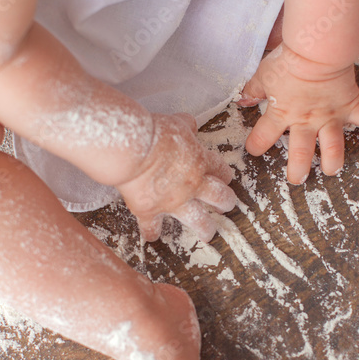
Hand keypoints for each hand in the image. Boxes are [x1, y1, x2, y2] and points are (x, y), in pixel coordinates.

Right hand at [117, 113, 236, 242]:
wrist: (132, 149)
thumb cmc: (153, 131)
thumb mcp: (176, 122)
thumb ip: (186, 125)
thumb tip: (191, 124)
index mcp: (200, 161)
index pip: (221, 170)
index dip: (225, 175)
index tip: (226, 179)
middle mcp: (193, 185)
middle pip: (219, 197)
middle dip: (225, 203)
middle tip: (226, 207)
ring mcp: (174, 201)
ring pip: (199, 221)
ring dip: (205, 229)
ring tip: (209, 235)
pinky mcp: (151, 211)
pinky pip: (153, 227)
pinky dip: (152, 232)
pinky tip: (153, 237)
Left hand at [240, 45, 358, 184]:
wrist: (318, 50)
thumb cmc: (289, 59)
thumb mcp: (263, 74)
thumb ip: (253, 89)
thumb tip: (243, 99)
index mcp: (282, 113)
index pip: (263, 137)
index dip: (256, 145)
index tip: (253, 150)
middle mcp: (306, 120)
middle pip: (301, 154)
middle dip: (298, 170)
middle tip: (296, 179)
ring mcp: (330, 115)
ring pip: (333, 147)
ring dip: (333, 161)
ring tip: (331, 170)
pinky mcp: (350, 104)